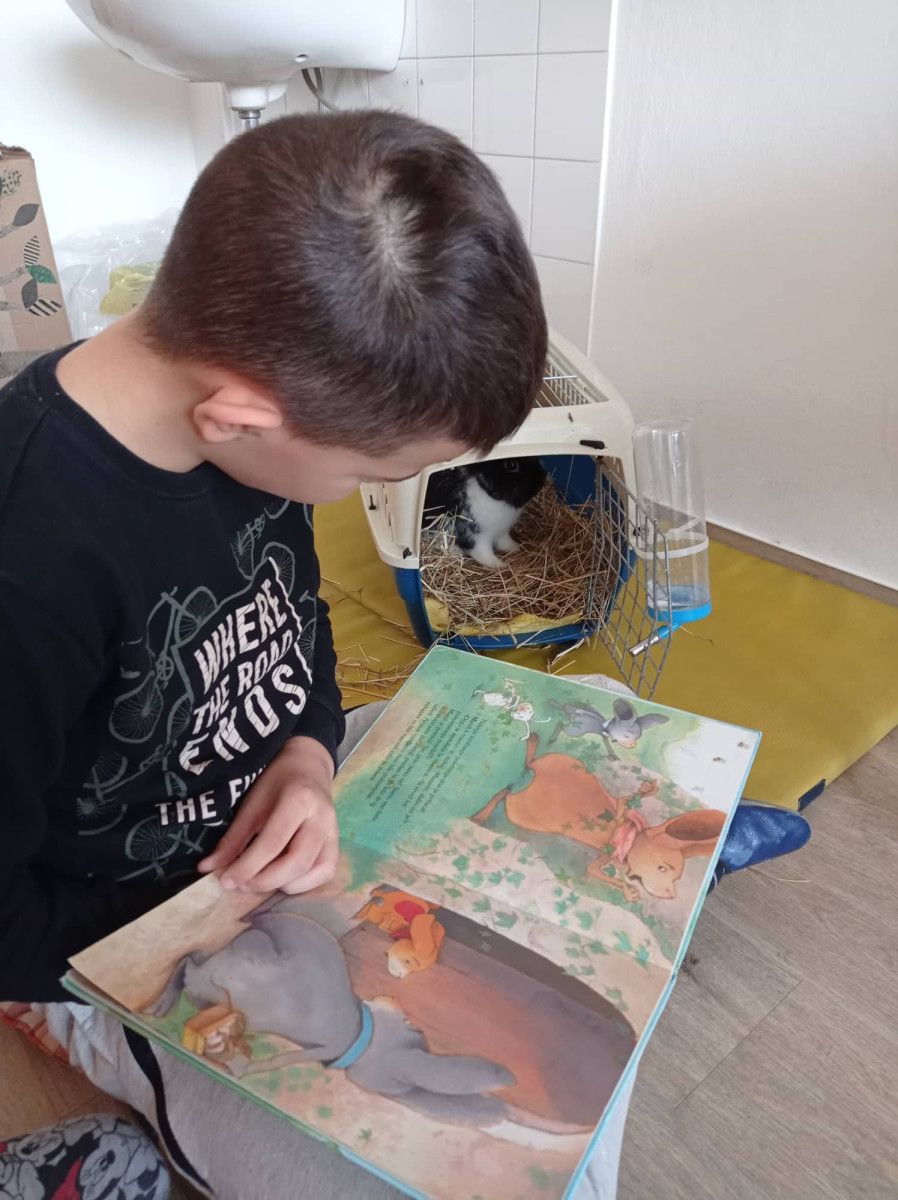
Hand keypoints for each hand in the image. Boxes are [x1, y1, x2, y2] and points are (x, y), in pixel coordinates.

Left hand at [197, 737, 337, 893]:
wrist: (307, 767)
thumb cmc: (276, 782)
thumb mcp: (251, 804)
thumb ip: (232, 838)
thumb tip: (206, 869)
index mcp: (299, 800)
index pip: (272, 843)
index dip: (247, 867)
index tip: (226, 881)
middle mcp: (322, 817)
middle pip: (296, 862)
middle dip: (265, 880)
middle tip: (241, 884)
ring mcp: (334, 831)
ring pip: (314, 871)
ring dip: (284, 884)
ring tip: (260, 880)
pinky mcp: (337, 843)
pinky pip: (325, 872)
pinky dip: (302, 883)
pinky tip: (282, 878)